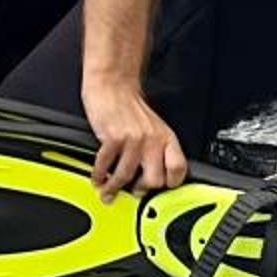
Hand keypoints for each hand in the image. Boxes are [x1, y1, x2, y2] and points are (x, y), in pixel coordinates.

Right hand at [83, 79, 188, 197]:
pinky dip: (99, 176)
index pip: (178, 169)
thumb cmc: (131, 108)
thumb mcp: (155, 128)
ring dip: (114, 188)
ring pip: (126, 176)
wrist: (113, 85)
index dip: (170, 183)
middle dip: (141, 190)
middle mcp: (153, 141)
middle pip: (154, 180)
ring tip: (107, 191)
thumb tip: (153, 176)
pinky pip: (105, 165)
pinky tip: (97, 178)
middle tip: (132, 191)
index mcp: (166, 139)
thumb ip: (157, 150)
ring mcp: (133, 140)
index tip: (160, 191)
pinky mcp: (113, 138)